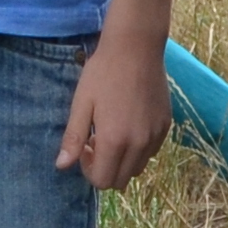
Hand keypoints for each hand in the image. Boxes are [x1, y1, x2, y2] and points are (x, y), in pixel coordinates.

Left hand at [56, 39, 171, 191]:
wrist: (136, 47)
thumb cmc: (103, 72)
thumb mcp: (81, 104)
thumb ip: (73, 138)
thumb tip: (62, 166)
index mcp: (114, 140)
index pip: (103, 181)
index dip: (89, 170)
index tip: (85, 147)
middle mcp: (139, 144)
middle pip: (121, 180)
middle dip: (105, 168)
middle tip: (96, 141)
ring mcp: (155, 136)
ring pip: (137, 169)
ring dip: (122, 160)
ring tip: (112, 132)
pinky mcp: (165, 126)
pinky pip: (151, 152)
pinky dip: (138, 149)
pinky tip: (129, 124)